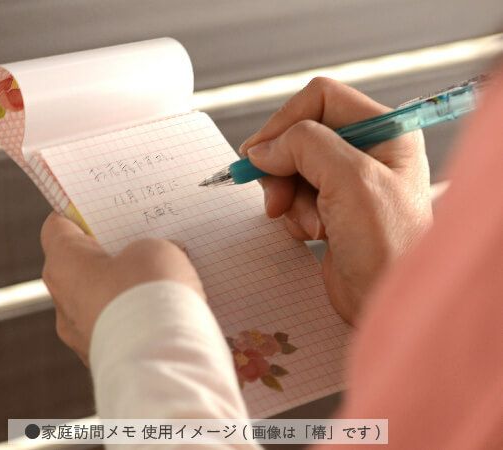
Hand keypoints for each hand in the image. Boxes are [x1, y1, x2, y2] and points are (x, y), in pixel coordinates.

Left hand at [40, 213, 204, 364]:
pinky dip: (132, 320)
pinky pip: (115, 329)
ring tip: (158, 284)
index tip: (99, 210)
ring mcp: (80, 336)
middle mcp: (62, 303)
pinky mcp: (103, 359)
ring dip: (121, 292)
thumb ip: (147, 245)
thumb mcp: (155, 249)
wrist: (161, 359)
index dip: (77, 214)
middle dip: (109, 256)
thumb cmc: (149, 296)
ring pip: (97, 302)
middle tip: (140, 245)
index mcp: (64, 265)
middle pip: (78, 267)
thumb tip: (152, 258)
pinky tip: (160, 314)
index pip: (56, 228)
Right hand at [240, 77, 431, 323]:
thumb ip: (306, 146)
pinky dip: (292, 215)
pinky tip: (312, 234)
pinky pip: (293, 196)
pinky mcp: (332, 209)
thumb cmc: (389, 246)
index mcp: (385, 130)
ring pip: (292, 168)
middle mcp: (367, 150)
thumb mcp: (351, 181)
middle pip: (300, 134)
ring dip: (289, 196)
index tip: (260, 154)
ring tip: (310, 225)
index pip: (320, 99)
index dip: (285, 122)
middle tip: (276, 198)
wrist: (388, 302)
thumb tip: (263, 147)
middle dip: (283, 167)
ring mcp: (348, 181)